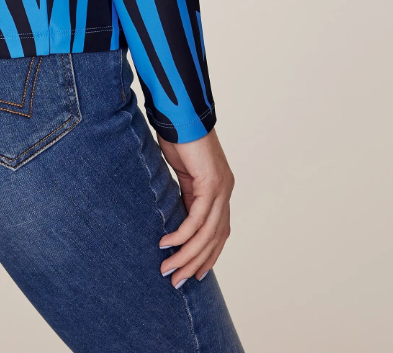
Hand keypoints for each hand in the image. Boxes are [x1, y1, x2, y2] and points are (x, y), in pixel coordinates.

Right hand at [156, 128, 233, 284]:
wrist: (181, 112)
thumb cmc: (178, 137)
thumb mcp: (182, 173)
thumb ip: (184, 195)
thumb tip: (175, 218)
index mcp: (221, 189)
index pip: (220, 233)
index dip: (209, 256)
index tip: (195, 274)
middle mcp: (225, 191)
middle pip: (215, 239)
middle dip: (195, 263)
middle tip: (177, 281)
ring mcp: (221, 187)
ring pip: (207, 234)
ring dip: (186, 255)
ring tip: (168, 269)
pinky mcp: (210, 182)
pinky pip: (197, 218)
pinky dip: (182, 234)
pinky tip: (167, 244)